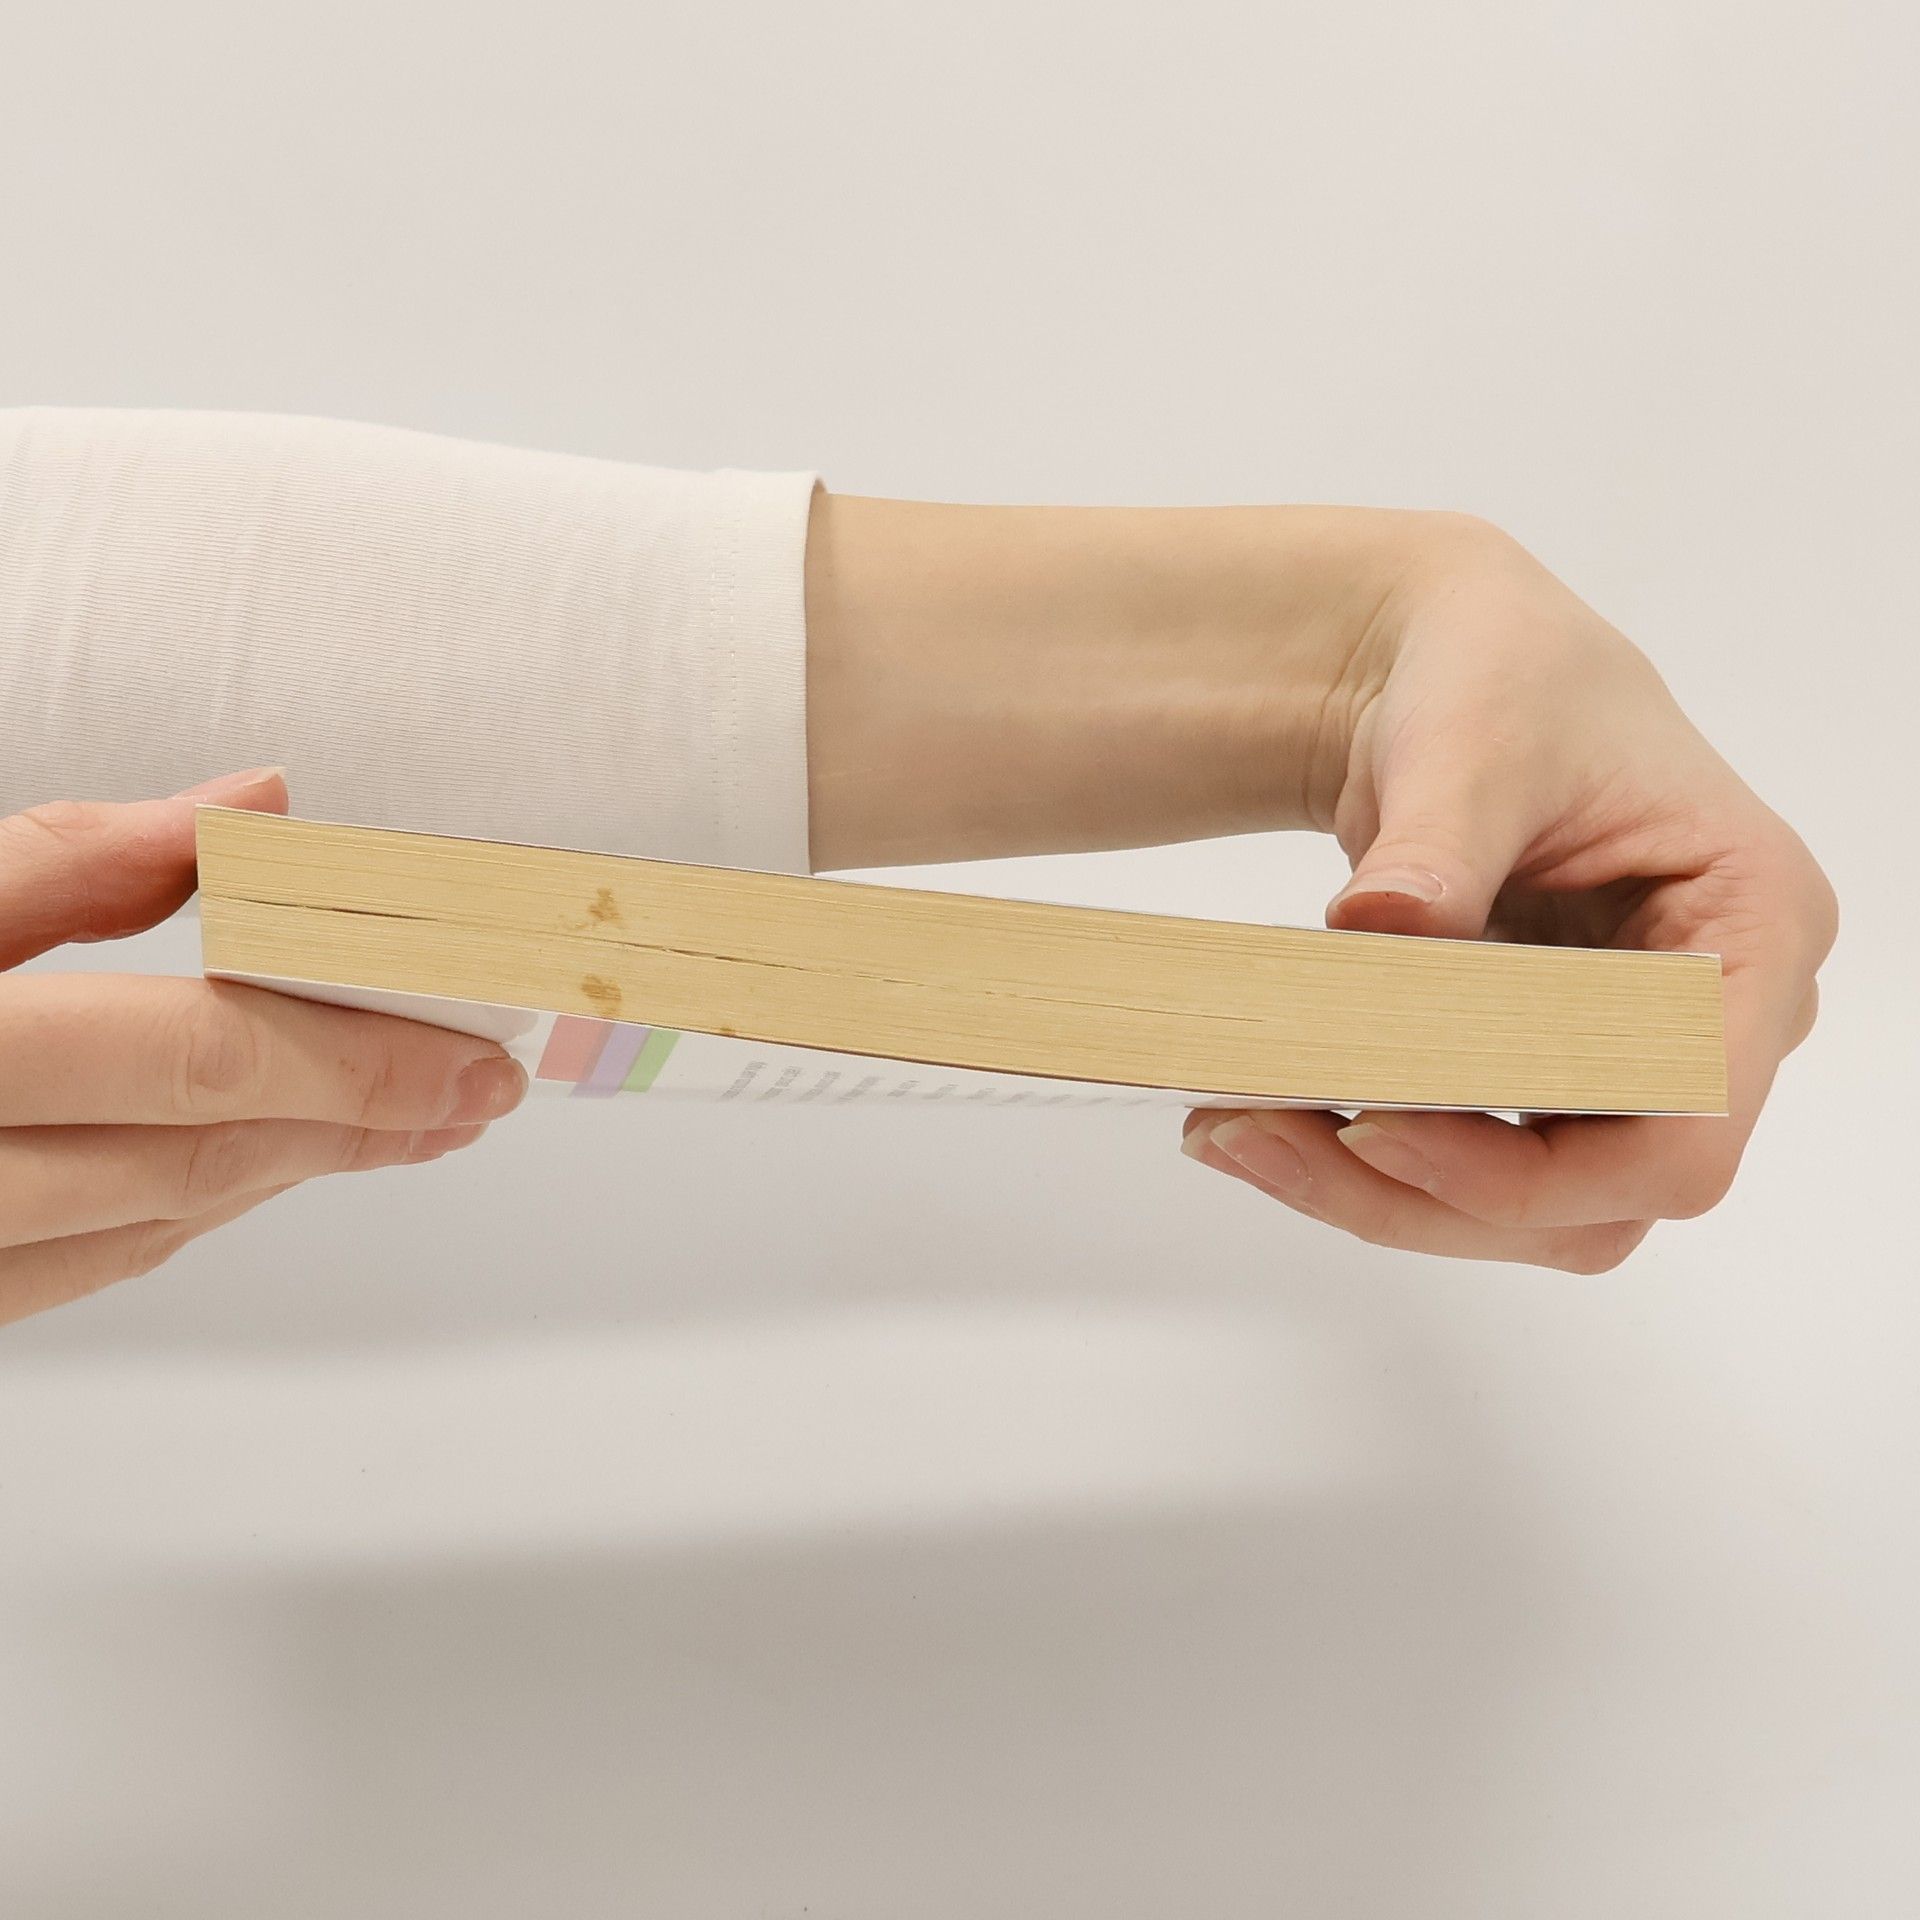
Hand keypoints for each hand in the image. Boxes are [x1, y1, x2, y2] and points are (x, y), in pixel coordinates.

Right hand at [0, 767, 527, 1325]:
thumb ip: (72, 860)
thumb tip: (255, 810)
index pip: (199, 1059)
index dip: (354, 1060)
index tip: (470, 1052)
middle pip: (198, 1156)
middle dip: (357, 1118)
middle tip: (475, 1092)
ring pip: (155, 1223)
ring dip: (295, 1167)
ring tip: (411, 1125)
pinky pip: (92, 1263)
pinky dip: (194, 1206)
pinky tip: (273, 1162)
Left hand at [1182, 517, 1837, 1270]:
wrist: (1447, 672)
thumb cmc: (1502, 676)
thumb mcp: (1473, 737)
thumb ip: (1438, 843)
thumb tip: (1382, 928)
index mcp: (1753, 926)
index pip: (1683, 1130)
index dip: (1535, 1167)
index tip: (1376, 1127)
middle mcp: (1719, 1018)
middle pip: (1599, 1198)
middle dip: (1426, 1192)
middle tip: (1258, 1136)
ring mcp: (1638, 1056)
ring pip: (1531, 1207)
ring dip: (1383, 1194)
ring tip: (1235, 1132)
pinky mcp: (1552, 1074)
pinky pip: (1477, 1165)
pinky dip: (1369, 1159)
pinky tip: (1259, 1121)